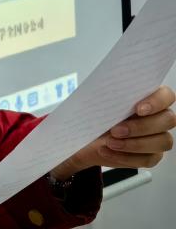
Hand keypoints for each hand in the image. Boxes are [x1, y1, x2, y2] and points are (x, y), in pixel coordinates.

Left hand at [50, 85, 175, 179]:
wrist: (87, 137)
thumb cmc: (97, 116)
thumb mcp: (99, 103)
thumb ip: (111, 98)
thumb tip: (108, 95)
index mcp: (149, 98)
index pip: (166, 95)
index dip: (157, 101)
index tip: (138, 109)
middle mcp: (160, 118)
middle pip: (167, 120)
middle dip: (140, 127)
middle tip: (116, 130)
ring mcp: (159, 138)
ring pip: (162, 142)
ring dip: (134, 144)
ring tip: (110, 143)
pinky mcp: (153, 156)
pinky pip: (147, 159)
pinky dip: (125, 157)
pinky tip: (108, 152)